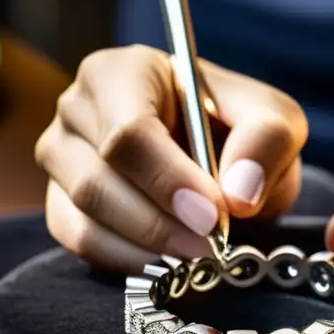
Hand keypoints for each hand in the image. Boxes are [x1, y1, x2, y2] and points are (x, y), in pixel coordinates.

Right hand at [36, 45, 307, 270]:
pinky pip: (79, 240)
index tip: (213, 217)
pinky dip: (127, 260)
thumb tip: (237, 196)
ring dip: (146, 246)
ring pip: (85, 214)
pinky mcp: (60, 200)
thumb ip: (265, 143)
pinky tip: (169, 262)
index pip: (128, 133)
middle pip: (99, 179)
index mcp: (123, 71)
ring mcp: (61, 155)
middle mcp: (78, 108)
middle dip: (160, 223)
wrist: (222, 155)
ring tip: (197, 255)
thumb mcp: (274, 121)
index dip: (169, 182)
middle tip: (211, 247)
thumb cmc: (240, 128)